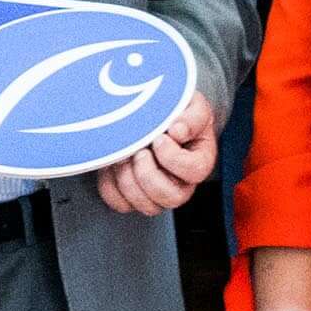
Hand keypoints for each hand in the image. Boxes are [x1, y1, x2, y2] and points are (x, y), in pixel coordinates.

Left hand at [92, 94, 218, 216]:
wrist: (150, 113)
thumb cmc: (175, 113)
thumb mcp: (191, 105)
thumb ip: (191, 116)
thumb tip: (178, 131)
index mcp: (200, 161)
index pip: (194, 171)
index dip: (172, 157)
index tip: (159, 138)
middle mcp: (182, 183)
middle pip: (171, 197)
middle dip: (148, 174)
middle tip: (139, 152)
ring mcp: (157, 194)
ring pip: (146, 205)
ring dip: (127, 179)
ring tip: (125, 155)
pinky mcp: (133, 197)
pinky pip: (120, 203)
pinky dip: (111, 184)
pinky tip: (114, 164)